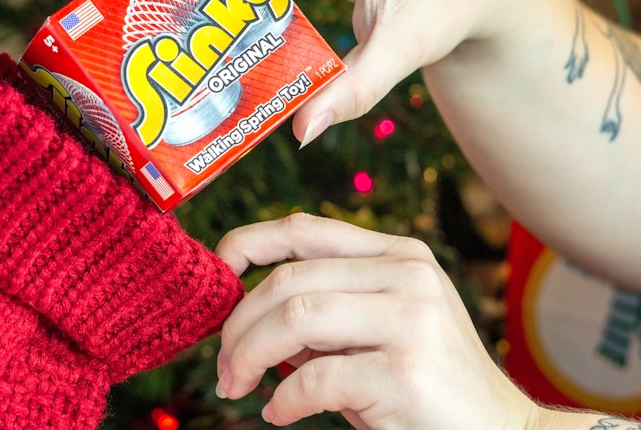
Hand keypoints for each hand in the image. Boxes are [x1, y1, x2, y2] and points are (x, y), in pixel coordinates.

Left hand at [214, 214, 536, 428]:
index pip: (304, 229)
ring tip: (237, 384)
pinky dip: (283, 400)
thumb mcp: (378, 327)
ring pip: (293, 318)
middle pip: (288, 280)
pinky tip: (280, 413)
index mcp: (398, 255)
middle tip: (223, 364)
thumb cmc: (424, 384)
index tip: (215, 275)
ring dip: (249, 355)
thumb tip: (241, 308)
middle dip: (238, 324)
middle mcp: (407, 275)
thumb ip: (325, 305)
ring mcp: (411, 320)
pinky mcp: (405, 373)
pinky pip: (315, 379)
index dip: (247, 243)